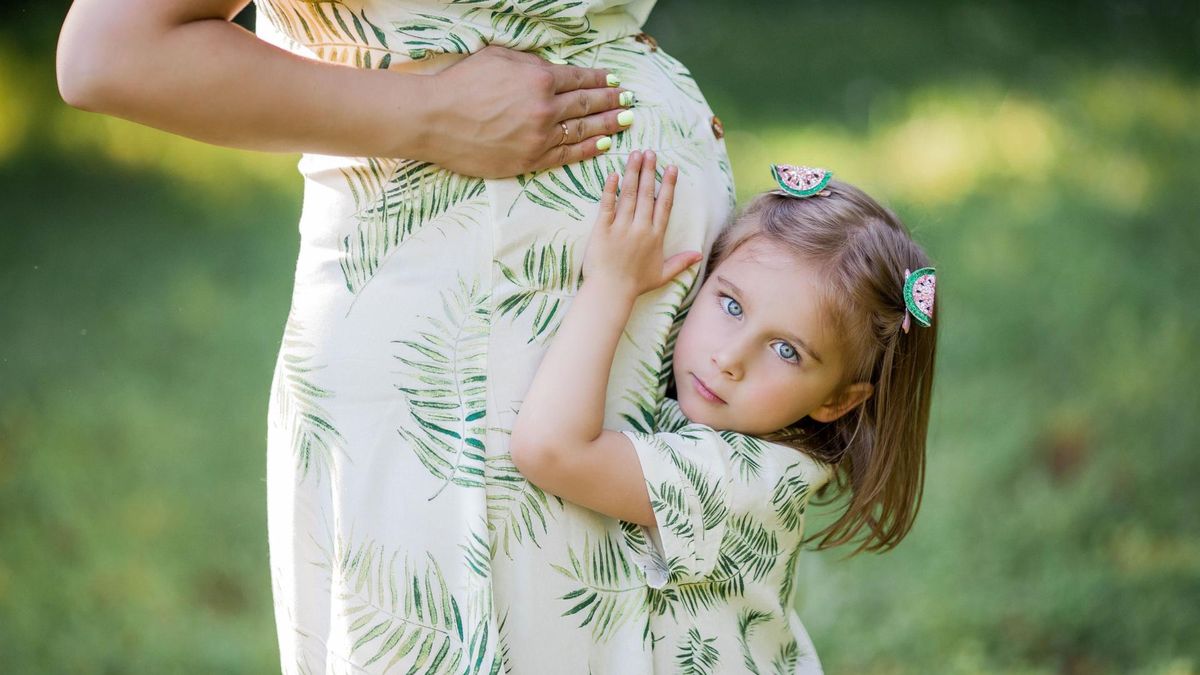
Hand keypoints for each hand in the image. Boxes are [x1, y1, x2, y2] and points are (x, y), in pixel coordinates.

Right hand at [424, 46, 632, 177]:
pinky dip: (588, 150)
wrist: (434, 119)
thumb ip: (531, 63)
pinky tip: (603, 145)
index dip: (600, 80)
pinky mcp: (530, 160)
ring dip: (607, 126)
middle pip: (587, 104)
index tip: (614, 81)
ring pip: (583, 131)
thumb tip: (553, 70)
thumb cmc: (461, 84)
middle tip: (629, 101)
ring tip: (625, 122)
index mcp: (539, 78)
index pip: (579, 79)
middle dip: (611, 102)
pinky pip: (567, 156)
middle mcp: (545, 108)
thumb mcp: (498, 57)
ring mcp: (539, 137)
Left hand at [582, 150, 701, 299]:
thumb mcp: (662, 275)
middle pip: (647, 194)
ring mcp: (621, 227)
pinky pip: (607, 205)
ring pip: (629, 194)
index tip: (671, 168)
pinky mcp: (602, 229)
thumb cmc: (635, 285)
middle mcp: (640, 228)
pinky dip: (610, 189)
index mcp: (656, 236)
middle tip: (650, 152)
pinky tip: (614, 174)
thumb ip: (681, 263)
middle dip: (649, 171)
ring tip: (635, 155)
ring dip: (633, 173)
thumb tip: (699, 256)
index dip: (668, 185)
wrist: (610, 292)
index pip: (664, 205)